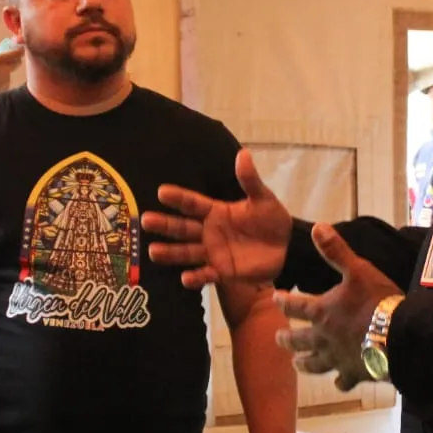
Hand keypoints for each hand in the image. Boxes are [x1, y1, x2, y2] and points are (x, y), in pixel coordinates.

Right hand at [0, 42, 22, 106]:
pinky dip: (1, 78)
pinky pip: (5, 79)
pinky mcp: (5, 88)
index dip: (18, 49)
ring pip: (10, 71)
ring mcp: (6, 80)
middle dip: (13, 59)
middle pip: (17, 61)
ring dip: (4, 69)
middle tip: (4, 58)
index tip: (14, 48)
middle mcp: (5, 70)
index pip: (17, 52)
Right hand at [144, 150, 291, 288]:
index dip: (178, 198)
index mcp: (216, 211)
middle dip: (164, 224)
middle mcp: (208, 232)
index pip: (192, 203)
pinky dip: (196, 278)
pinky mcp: (222, 272)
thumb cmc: (271, 219)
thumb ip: (250, 181)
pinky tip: (185, 279)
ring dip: (171, 253)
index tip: (161, 192)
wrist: (286, 247)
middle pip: (183, 228)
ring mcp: (213, 253)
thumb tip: (243, 153)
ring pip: (187, 252)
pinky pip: (206, 275)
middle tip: (145, 220)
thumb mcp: (263, 199)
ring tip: (153, 251)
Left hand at [275, 224, 402, 391]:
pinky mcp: (355, 373)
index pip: (295, 306)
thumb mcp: (357, 270)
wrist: (399, 336)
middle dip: (287, 338)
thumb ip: (336, 251)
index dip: (283, 301)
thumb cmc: (377, 300)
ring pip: (315, 364)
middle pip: (299, 340)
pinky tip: (338, 383)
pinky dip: (340, 381)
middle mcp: (324, 338)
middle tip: (278, 338)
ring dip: (304, 364)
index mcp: (322, 312)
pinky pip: (344, 380)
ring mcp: (338, 358)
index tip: (274, 299)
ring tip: (296, 364)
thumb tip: (317, 227)